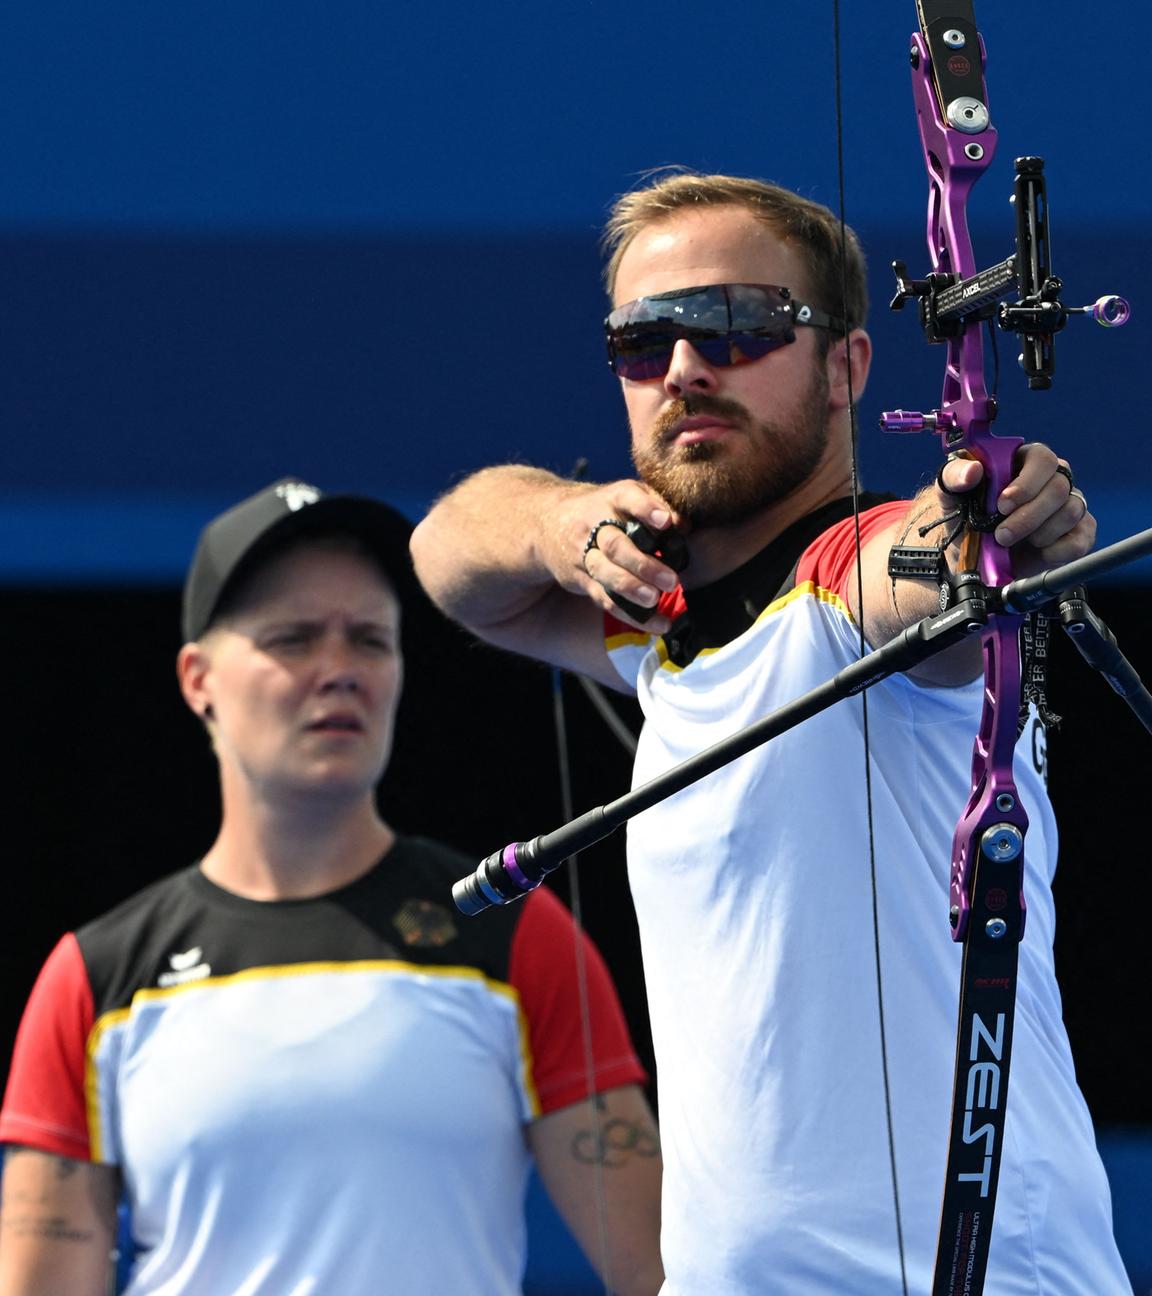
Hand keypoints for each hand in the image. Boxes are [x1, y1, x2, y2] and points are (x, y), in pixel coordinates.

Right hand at [559, 480, 684, 630]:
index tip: (665, 522)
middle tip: (671, 581)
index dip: (646, 510)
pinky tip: (657, 624)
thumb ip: (657, 505)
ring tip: (655, 601)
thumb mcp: (627, 496)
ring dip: (631, 590)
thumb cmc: (605, 510)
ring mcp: (584, 554)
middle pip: (615, 546)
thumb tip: (684, 526)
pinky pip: (604, 599)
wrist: (548, 522)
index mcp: (612, 499)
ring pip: (605, 573)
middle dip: (643, 565)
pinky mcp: (581, 580)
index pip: (628, 499)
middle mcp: (595, 525)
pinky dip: (630, 615)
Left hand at [938, 443, 1093, 572]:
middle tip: (1002, 535)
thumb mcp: (951, 495)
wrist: (972, 555)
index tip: (1002, 505)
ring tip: (1013, 542)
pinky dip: (1056, 551)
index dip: (1026, 483)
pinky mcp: (1078, 532)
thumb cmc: (966, 517)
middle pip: (1059, 488)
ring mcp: (1069, 505)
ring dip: (1039, 534)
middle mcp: (1053, 479)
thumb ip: (954, 477)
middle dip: (1028, 517)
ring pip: (1071, 512)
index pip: (1043, 459)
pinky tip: (1036, 552)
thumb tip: (972, 470)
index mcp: (1025, 461)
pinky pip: (1080, 540)